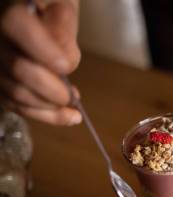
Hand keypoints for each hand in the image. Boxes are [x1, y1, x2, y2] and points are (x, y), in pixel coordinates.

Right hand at [0, 0, 81, 124]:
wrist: (38, 14)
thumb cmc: (51, 8)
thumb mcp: (62, 6)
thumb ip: (63, 29)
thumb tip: (65, 62)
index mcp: (8, 8)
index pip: (15, 24)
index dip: (42, 50)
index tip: (66, 66)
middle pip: (17, 68)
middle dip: (50, 89)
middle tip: (71, 95)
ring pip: (15, 93)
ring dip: (49, 108)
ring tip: (72, 107)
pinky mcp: (0, 83)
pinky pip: (17, 105)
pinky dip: (45, 116)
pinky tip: (66, 116)